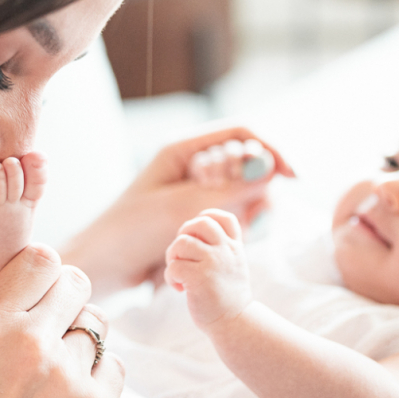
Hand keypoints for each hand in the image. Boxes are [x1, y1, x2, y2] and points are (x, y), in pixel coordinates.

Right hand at [0, 244, 124, 397]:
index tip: (39, 286)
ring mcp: (66, 378)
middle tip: (54, 319)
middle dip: (66, 295)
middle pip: (76, 282)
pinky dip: (98, 371)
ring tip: (60, 360)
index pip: (42, 259)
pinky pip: (114, 361)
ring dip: (82, 333)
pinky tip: (72, 389)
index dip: (43, 270)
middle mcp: (29, 345)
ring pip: (97, 321)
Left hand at [61, 123, 291, 295]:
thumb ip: (228, 190)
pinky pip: (233, 207)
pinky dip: (239, 220)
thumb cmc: (131, 231)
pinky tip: (225, 240)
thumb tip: (272, 173)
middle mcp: (194, 163)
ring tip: (235, 229)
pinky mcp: (198, 211)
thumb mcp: (181, 208)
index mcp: (184, 148)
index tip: (292, 175)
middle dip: (259, 183)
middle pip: (247, 159)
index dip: (271, 149)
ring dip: (249, 205)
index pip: (242, 133)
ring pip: (244, 186)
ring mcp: (197, 187)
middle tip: (253, 213)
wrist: (105, 264)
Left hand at [165, 209, 251, 329]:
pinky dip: (171, 278)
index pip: (223, 219)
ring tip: (179, 274)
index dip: (206, 219)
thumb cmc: (227, 297)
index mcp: (234, 247)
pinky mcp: (200, 278)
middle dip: (183, 235)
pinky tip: (180, 289)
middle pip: (199, 224)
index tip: (198, 237)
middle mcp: (226, 251)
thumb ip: (219, 249)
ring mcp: (214, 263)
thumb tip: (189, 235)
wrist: (235, 324)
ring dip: (172, 258)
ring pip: (181, 243)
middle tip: (182, 255)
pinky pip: (174, 266)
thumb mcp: (232, 266)